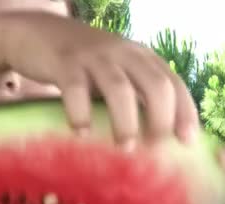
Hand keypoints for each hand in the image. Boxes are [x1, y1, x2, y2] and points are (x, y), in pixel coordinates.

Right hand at [0, 12, 198, 149]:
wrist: (39, 34)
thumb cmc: (80, 64)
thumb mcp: (113, 71)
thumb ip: (131, 94)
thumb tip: (149, 140)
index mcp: (140, 56)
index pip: (173, 82)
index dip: (184, 111)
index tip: (186, 141)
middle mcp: (122, 53)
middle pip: (154, 84)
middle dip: (160, 119)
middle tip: (153, 147)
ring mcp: (93, 57)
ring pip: (119, 88)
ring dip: (126, 121)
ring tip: (125, 148)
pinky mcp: (64, 63)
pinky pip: (76, 89)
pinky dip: (81, 113)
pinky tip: (82, 133)